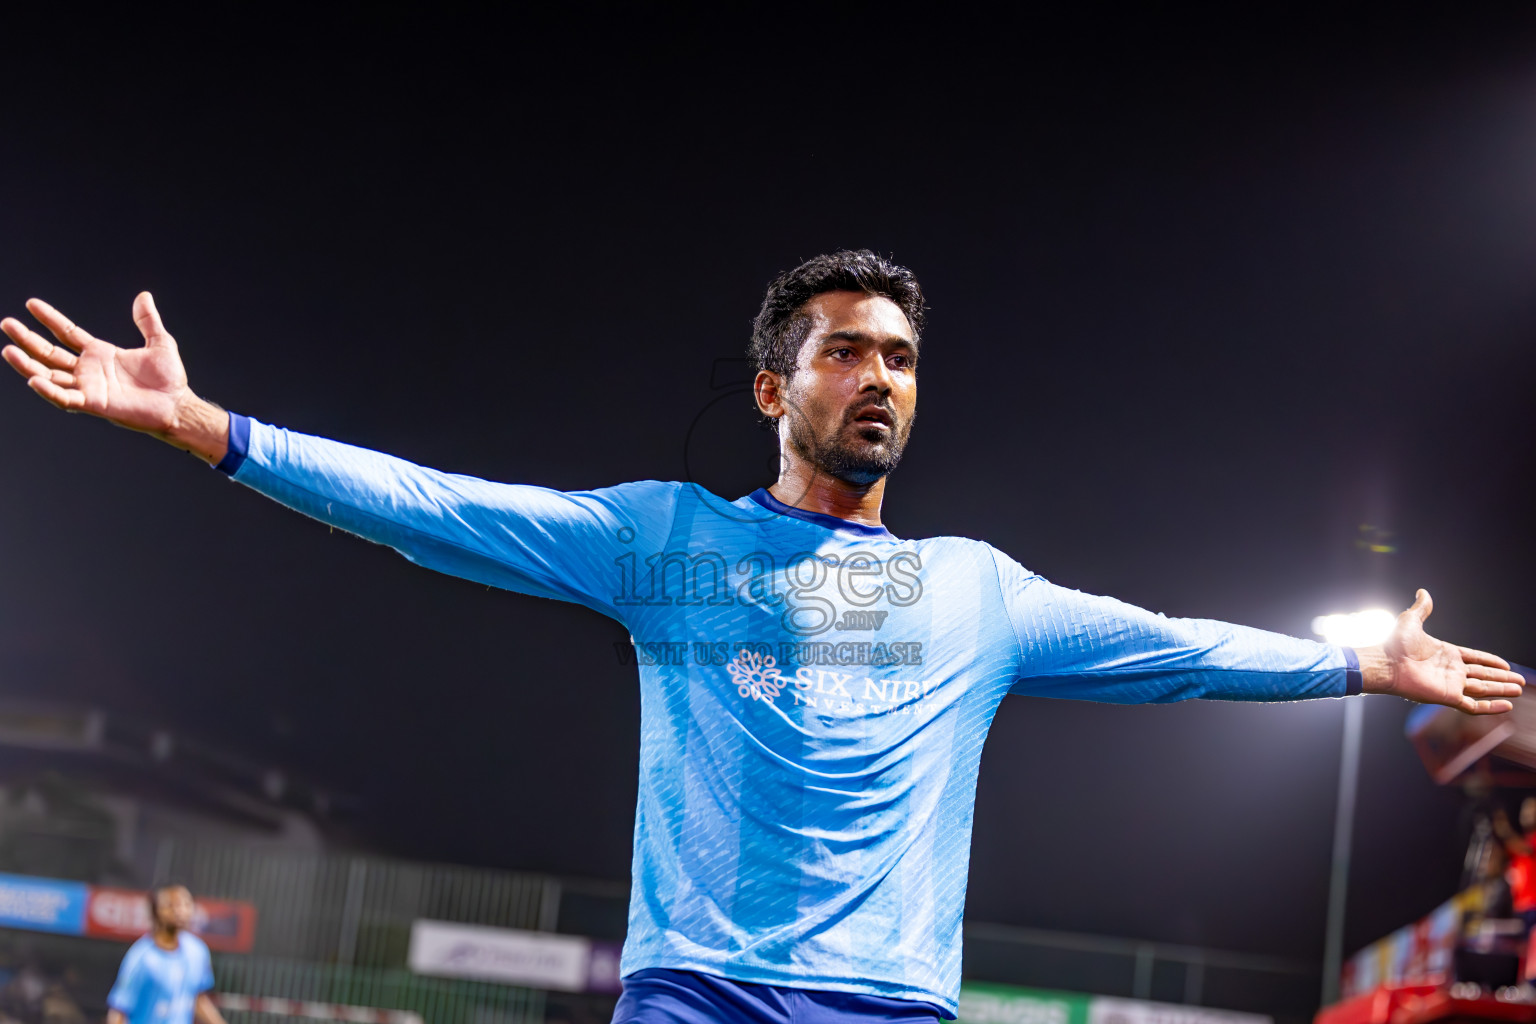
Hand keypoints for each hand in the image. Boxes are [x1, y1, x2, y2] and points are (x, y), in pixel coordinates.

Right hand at [2, 293, 228, 461]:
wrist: (178, 405)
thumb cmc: (169, 379)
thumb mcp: (160, 342)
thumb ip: (148, 321)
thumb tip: (144, 296)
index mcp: (100, 354)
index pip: (67, 333)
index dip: (50, 318)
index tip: (31, 304)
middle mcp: (89, 370)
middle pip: (50, 353)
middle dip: (28, 339)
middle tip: (6, 323)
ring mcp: (89, 387)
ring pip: (49, 375)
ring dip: (28, 364)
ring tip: (8, 351)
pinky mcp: (94, 404)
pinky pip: (66, 399)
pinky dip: (49, 391)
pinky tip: (33, 379)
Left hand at [1358, 589, 1524, 714]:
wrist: (1385, 662)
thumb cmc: (1395, 643)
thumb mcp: (1411, 620)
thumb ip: (1422, 608)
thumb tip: (1422, 591)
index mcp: (1446, 653)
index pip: (1475, 658)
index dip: (1491, 661)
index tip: (1506, 665)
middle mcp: (1451, 670)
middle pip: (1483, 675)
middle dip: (1502, 678)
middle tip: (1521, 681)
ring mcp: (1451, 684)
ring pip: (1483, 689)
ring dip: (1501, 690)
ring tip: (1519, 690)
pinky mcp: (1448, 697)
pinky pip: (1474, 705)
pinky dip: (1490, 707)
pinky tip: (1506, 705)